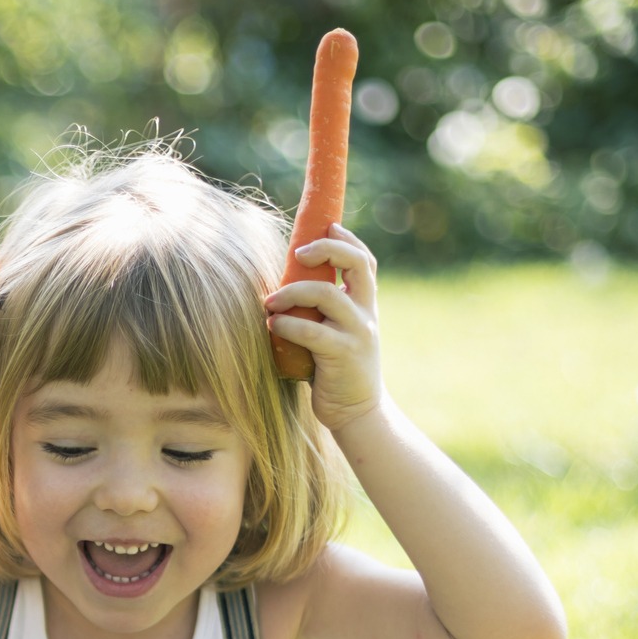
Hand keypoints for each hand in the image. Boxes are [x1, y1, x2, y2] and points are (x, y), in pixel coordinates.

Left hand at [265, 224, 384, 433]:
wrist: (358, 412)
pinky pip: (313, 332)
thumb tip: (284, 287)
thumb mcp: (336, 333)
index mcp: (366, 304)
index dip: (347, 238)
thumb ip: (322, 311)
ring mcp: (358, 333)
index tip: (326, 226)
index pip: (364, 260)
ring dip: (292, 293)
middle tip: (297, 255)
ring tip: (270, 303)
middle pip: (356, 264)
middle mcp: (367, 313)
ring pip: (327, 295)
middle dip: (326, 249)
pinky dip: (288, 326)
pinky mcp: (343, 355)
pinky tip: (273, 327)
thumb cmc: (336, 370)